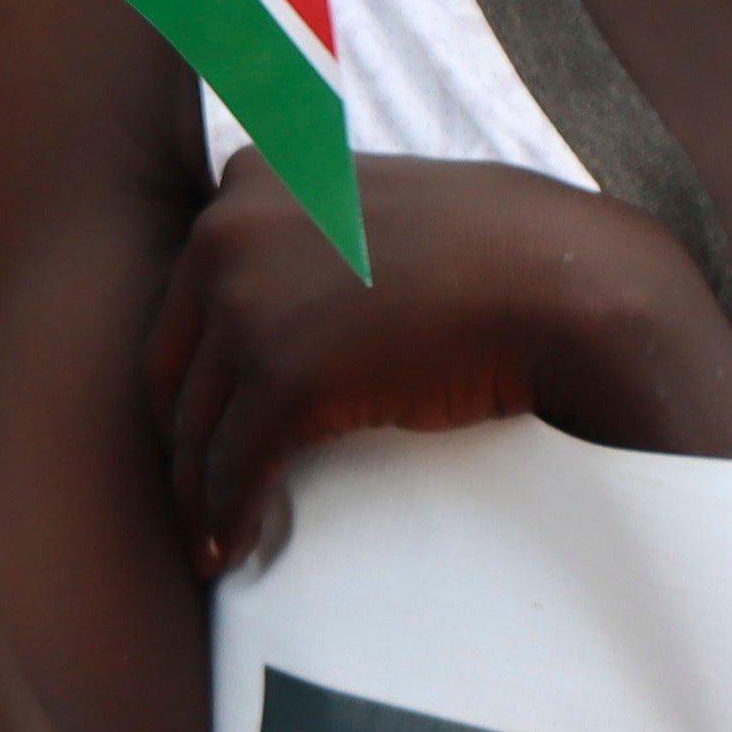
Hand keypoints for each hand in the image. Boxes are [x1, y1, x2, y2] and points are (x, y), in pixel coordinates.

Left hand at [146, 151, 726, 572]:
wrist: (558, 281)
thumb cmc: (488, 249)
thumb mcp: (371, 205)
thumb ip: (310, 231)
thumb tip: (282, 301)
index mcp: (248, 179)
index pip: (184, 297)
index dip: (185, 373)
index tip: (192, 425)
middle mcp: (228, 230)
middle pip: (173, 363)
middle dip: (178, 439)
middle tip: (192, 496)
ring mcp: (249, 302)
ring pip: (197, 424)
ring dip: (197, 493)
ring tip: (209, 540)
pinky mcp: (284, 376)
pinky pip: (235, 466)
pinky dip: (227, 516)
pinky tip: (233, 552)